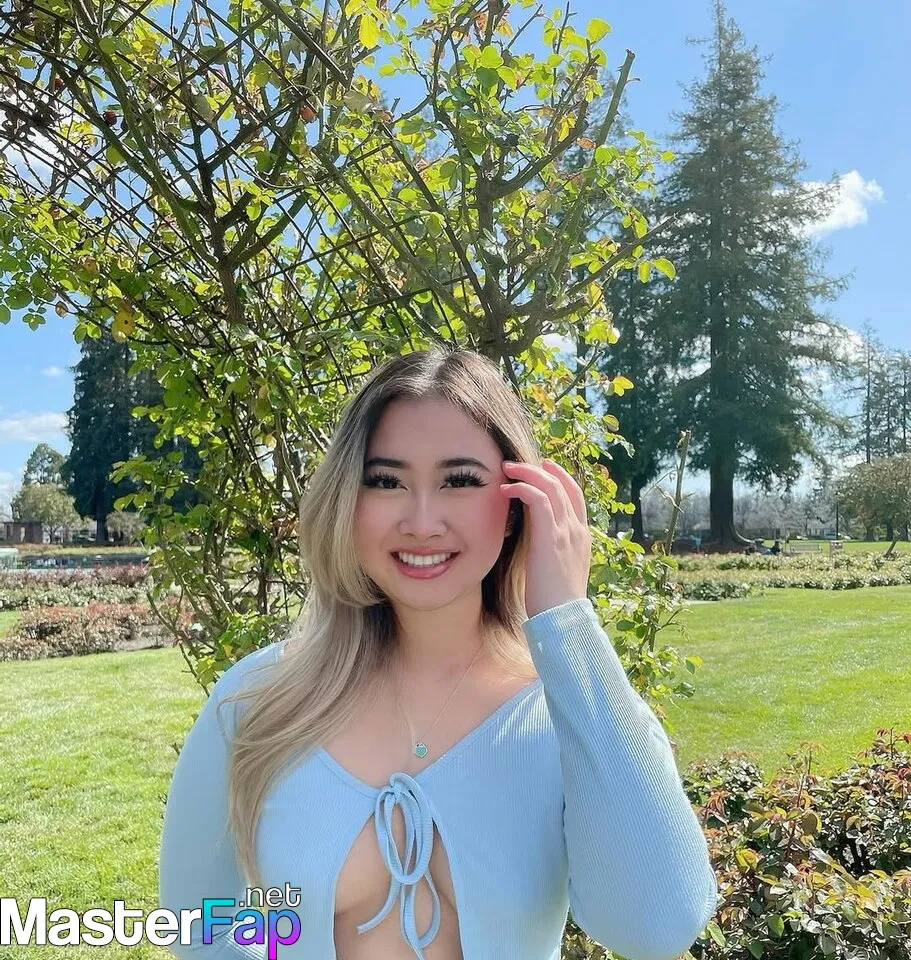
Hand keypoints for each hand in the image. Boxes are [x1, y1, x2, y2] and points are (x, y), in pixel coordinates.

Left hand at [499, 457, 592, 618]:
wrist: (562, 619)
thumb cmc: (553, 602)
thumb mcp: (555, 570)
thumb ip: (549, 549)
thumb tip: (533, 540)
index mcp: (581, 537)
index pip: (575, 496)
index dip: (559, 478)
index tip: (542, 467)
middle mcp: (577, 530)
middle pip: (564, 485)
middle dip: (540, 469)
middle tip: (518, 464)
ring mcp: (567, 531)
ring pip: (551, 486)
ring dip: (528, 473)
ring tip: (506, 469)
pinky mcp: (551, 535)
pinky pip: (539, 499)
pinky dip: (523, 488)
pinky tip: (507, 488)